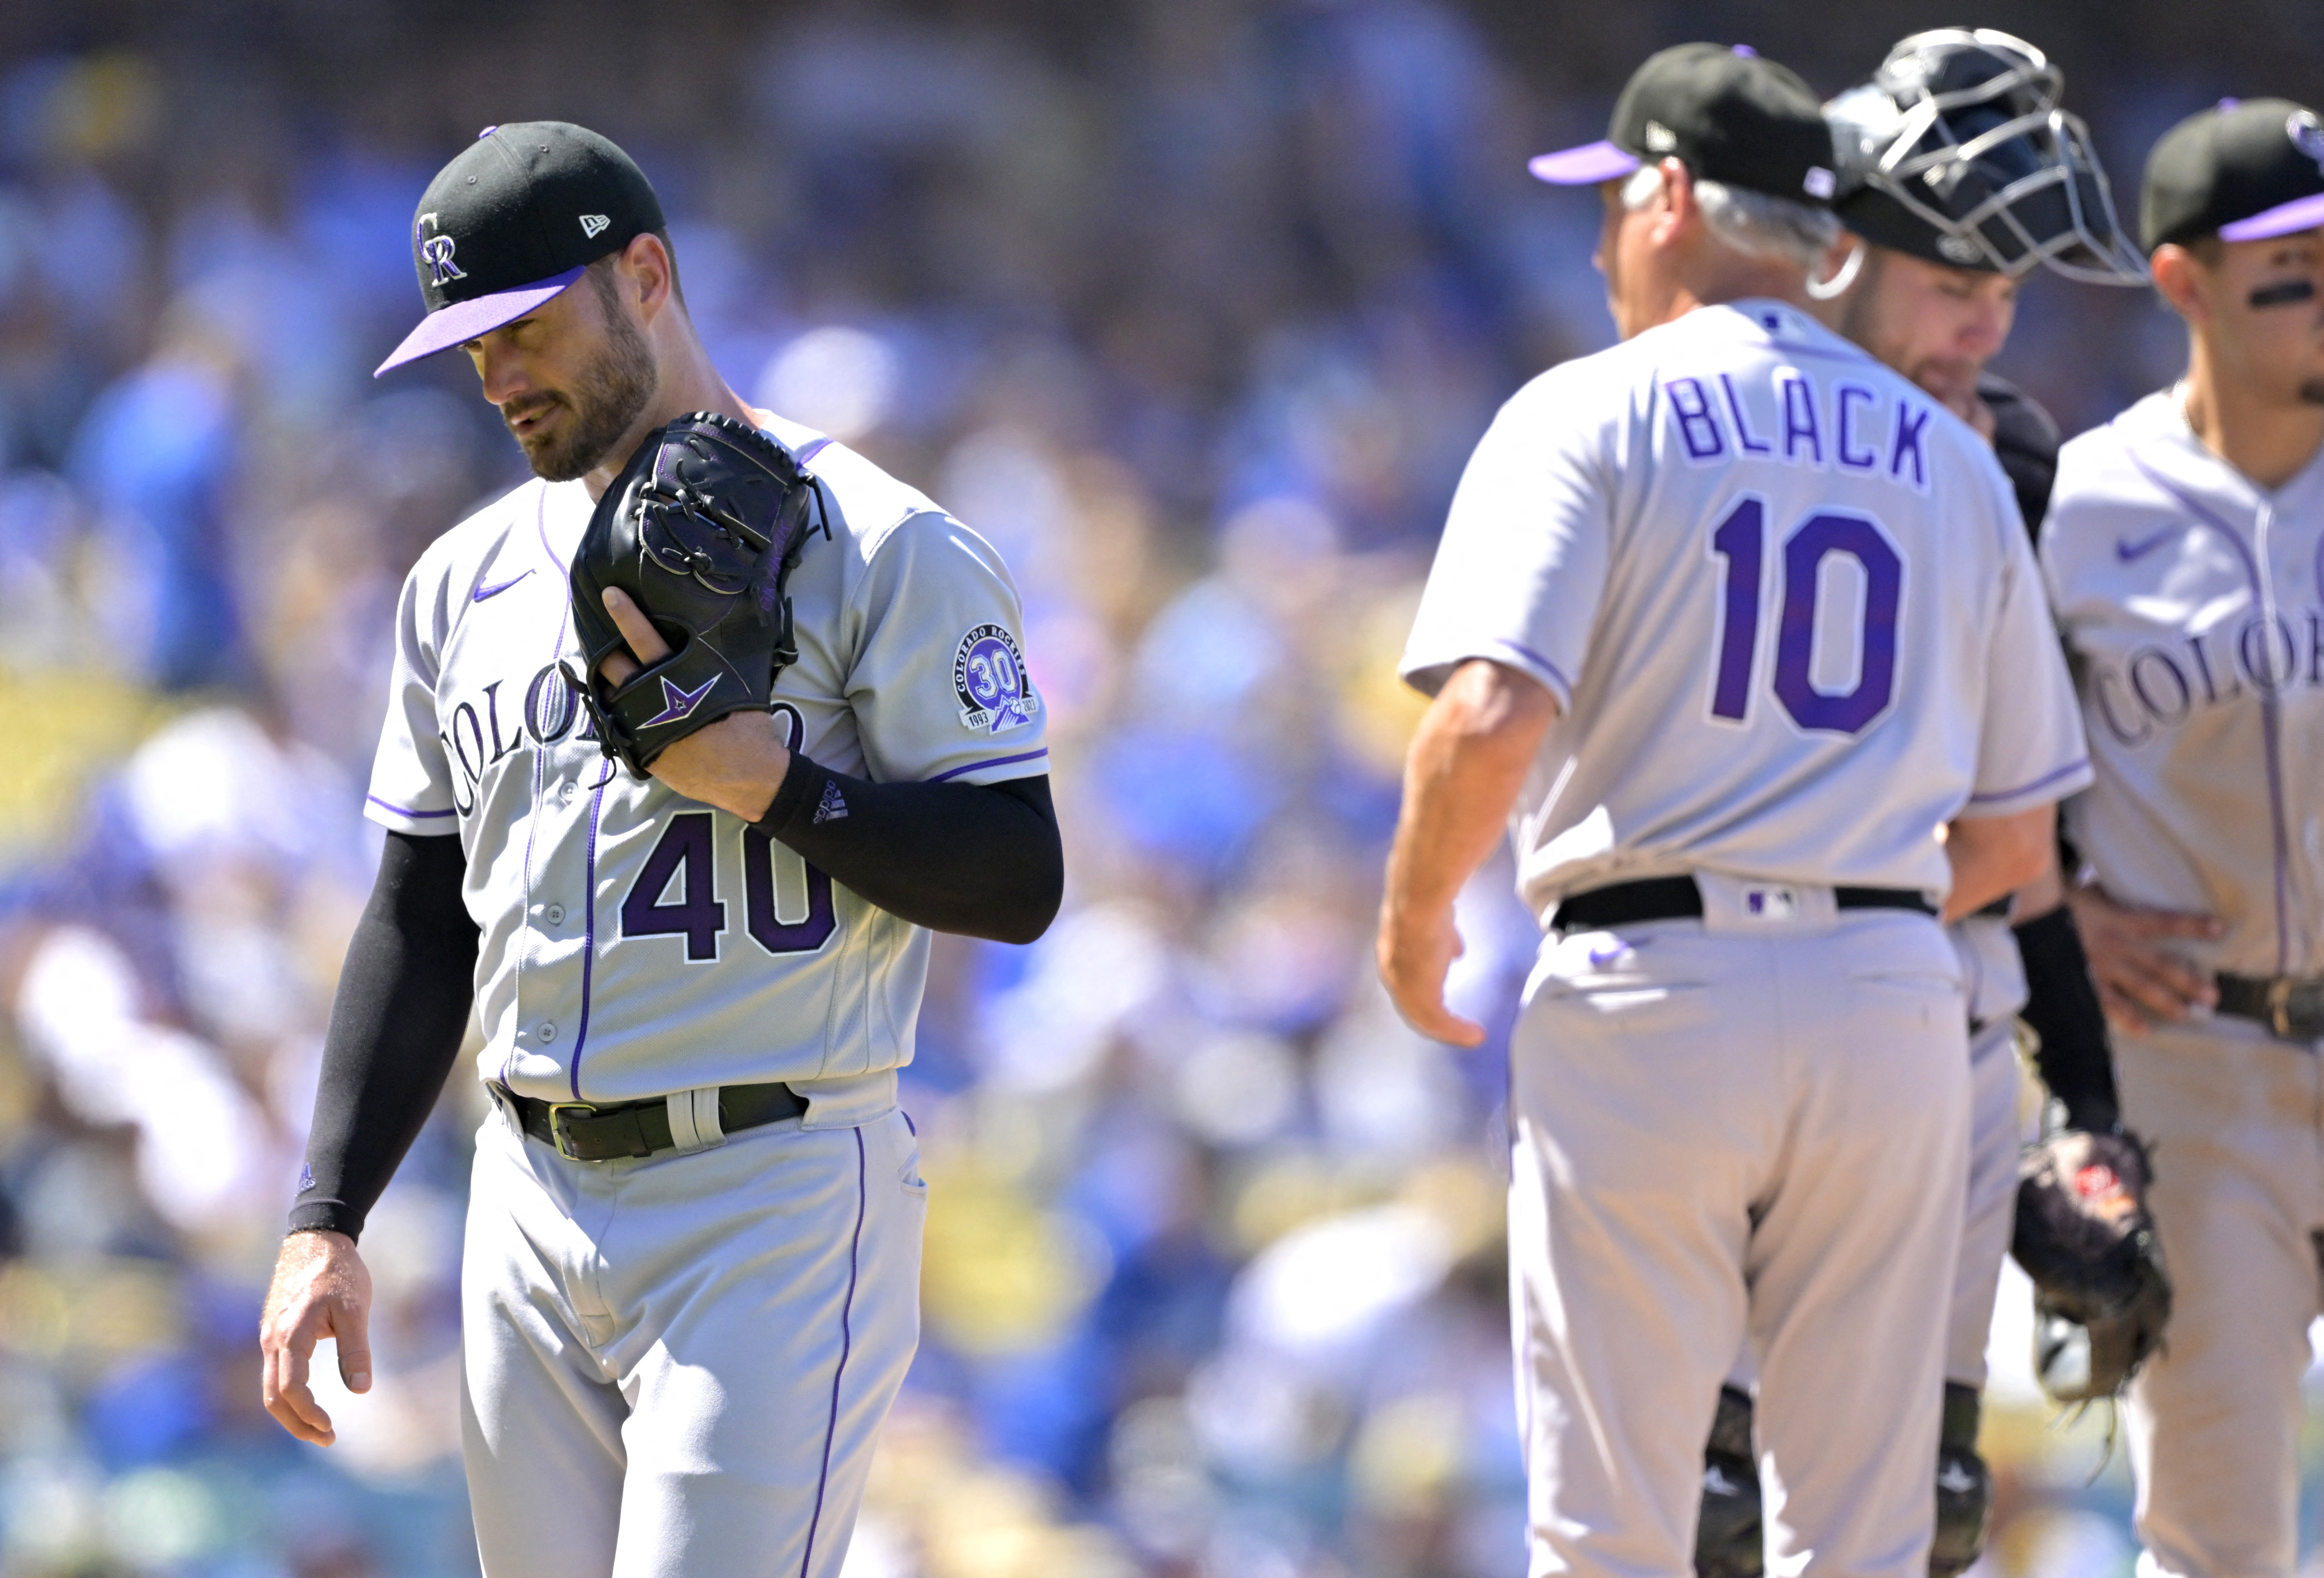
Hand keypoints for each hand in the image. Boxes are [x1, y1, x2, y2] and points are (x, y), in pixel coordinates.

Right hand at [259, 1229, 371, 1445]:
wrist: (316, 1237)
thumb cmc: (339, 1272)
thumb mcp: (355, 1309)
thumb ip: (356, 1349)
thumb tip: (362, 1390)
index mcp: (290, 1334)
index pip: (291, 1388)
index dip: (309, 1414)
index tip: (332, 1429)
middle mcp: (271, 1340)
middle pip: (273, 1397)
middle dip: (298, 1424)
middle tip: (328, 1440)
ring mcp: (269, 1336)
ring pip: (271, 1387)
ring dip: (292, 1413)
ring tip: (322, 1428)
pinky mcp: (273, 1332)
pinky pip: (275, 1372)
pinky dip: (289, 1394)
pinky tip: (310, 1401)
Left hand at [596, 588, 789, 818]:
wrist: (749, 779)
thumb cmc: (749, 730)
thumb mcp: (738, 687)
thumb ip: (718, 665)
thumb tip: (718, 638)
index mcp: (680, 680)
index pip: (646, 640)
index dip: (627, 616)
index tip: (610, 595)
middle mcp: (655, 701)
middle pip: (617, 668)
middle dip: (603, 649)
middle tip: (594, 631)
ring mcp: (646, 729)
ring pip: (612, 697)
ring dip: (606, 682)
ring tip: (602, 668)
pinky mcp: (645, 753)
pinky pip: (621, 727)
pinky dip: (618, 714)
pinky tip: (620, 705)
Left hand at [1377, 903, 1485, 1047]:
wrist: (1420, 905)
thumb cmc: (1429, 906)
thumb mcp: (1439, 926)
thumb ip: (1445, 942)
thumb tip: (1456, 953)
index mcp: (1394, 959)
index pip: (1408, 985)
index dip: (1427, 994)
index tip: (1444, 998)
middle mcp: (1394, 977)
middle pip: (1414, 1007)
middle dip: (1436, 1017)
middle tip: (1455, 1027)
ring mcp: (1403, 989)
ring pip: (1425, 1019)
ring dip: (1450, 1030)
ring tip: (1472, 1035)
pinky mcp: (1418, 998)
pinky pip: (1439, 1022)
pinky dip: (1457, 1031)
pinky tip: (1476, 1035)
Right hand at [2063, 882, 2222, 1033]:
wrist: (2028, 914)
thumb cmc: (2059, 901)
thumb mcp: (2090, 892)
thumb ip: (2113, 899)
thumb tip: (2131, 892)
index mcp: (2120, 919)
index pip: (2164, 921)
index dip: (2192, 925)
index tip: (2220, 928)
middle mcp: (2117, 944)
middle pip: (2160, 963)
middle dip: (2187, 980)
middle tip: (2212, 996)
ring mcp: (2101, 965)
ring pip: (2140, 986)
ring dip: (2166, 1002)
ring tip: (2187, 1015)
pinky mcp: (2084, 980)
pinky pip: (2109, 1003)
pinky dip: (2127, 1018)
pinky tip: (2144, 1031)